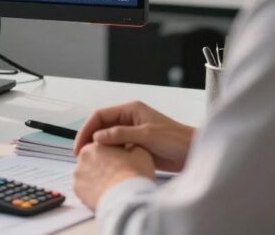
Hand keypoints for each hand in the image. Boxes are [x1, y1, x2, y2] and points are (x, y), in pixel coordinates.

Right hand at [73, 100, 194, 172]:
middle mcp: (129, 119)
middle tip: (81, 155)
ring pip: (107, 138)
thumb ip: (121, 134)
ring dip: (98, 148)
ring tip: (90, 161)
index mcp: (130, 110)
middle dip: (89, 139)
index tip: (80, 145)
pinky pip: (116, 148)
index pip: (100, 115)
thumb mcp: (147, 135)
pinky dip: (109, 155)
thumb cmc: (176, 140)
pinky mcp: (136, 145)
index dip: (87, 129)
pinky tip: (105, 164)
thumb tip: (97, 137)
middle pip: (101, 126)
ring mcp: (132, 132)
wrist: (194, 153)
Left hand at [73, 143, 153, 208]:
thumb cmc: (134, 173)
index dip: (113, 154)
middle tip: (116, 175)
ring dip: (96, 178)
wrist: (127, 199)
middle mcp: (82, 156)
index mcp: (96, 144)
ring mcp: (77, 173)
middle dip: (102, 166)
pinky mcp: (76, 189)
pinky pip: (84, 188)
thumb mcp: (140, 152)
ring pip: (87, 174)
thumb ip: (130, 145)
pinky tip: (104, 194)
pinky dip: (92, 191)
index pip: (103, 145)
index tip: (122, 163)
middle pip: (93, 160)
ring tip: (111, 187)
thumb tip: (128, 146)